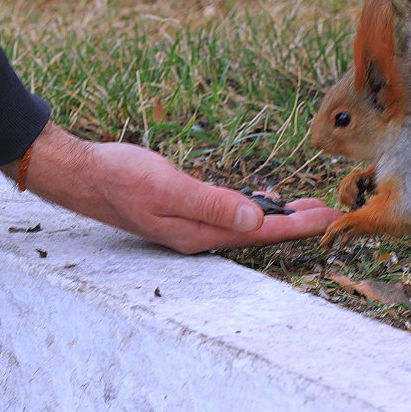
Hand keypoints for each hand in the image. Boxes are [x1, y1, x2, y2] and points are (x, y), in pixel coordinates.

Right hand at [1, 122, 340, 253]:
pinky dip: (250, 209)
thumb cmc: (120, 178)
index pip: (259, 232)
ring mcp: (186, 226)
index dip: (297, 226)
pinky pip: (225, 216)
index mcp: (196, 234)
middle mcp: (195, 236)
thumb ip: (213, 204)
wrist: (80, 175)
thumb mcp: (169, 188)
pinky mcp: (179, 212)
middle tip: (330, 213)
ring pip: (241, 226)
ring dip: (275, 218)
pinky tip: (257, 202)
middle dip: (294, 225)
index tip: (330, 219)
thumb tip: (257, 220)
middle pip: (255, 234)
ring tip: (305, 209)